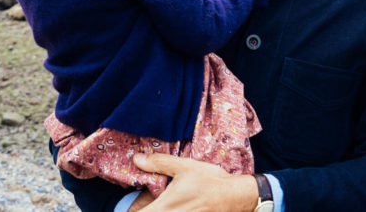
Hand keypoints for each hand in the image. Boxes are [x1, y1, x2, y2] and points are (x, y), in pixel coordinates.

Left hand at [133, 153, 257, 211]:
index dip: (131, 210)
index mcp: (164, 208)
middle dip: (143, 210)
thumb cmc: (210, 181)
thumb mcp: (185, 167)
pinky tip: (173, 205)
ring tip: (160, 203)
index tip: (132, 205)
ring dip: (156, 210)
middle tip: (144, 203)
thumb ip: (160, 164)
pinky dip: (168, 211)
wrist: (234, 196)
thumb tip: (137, 159)